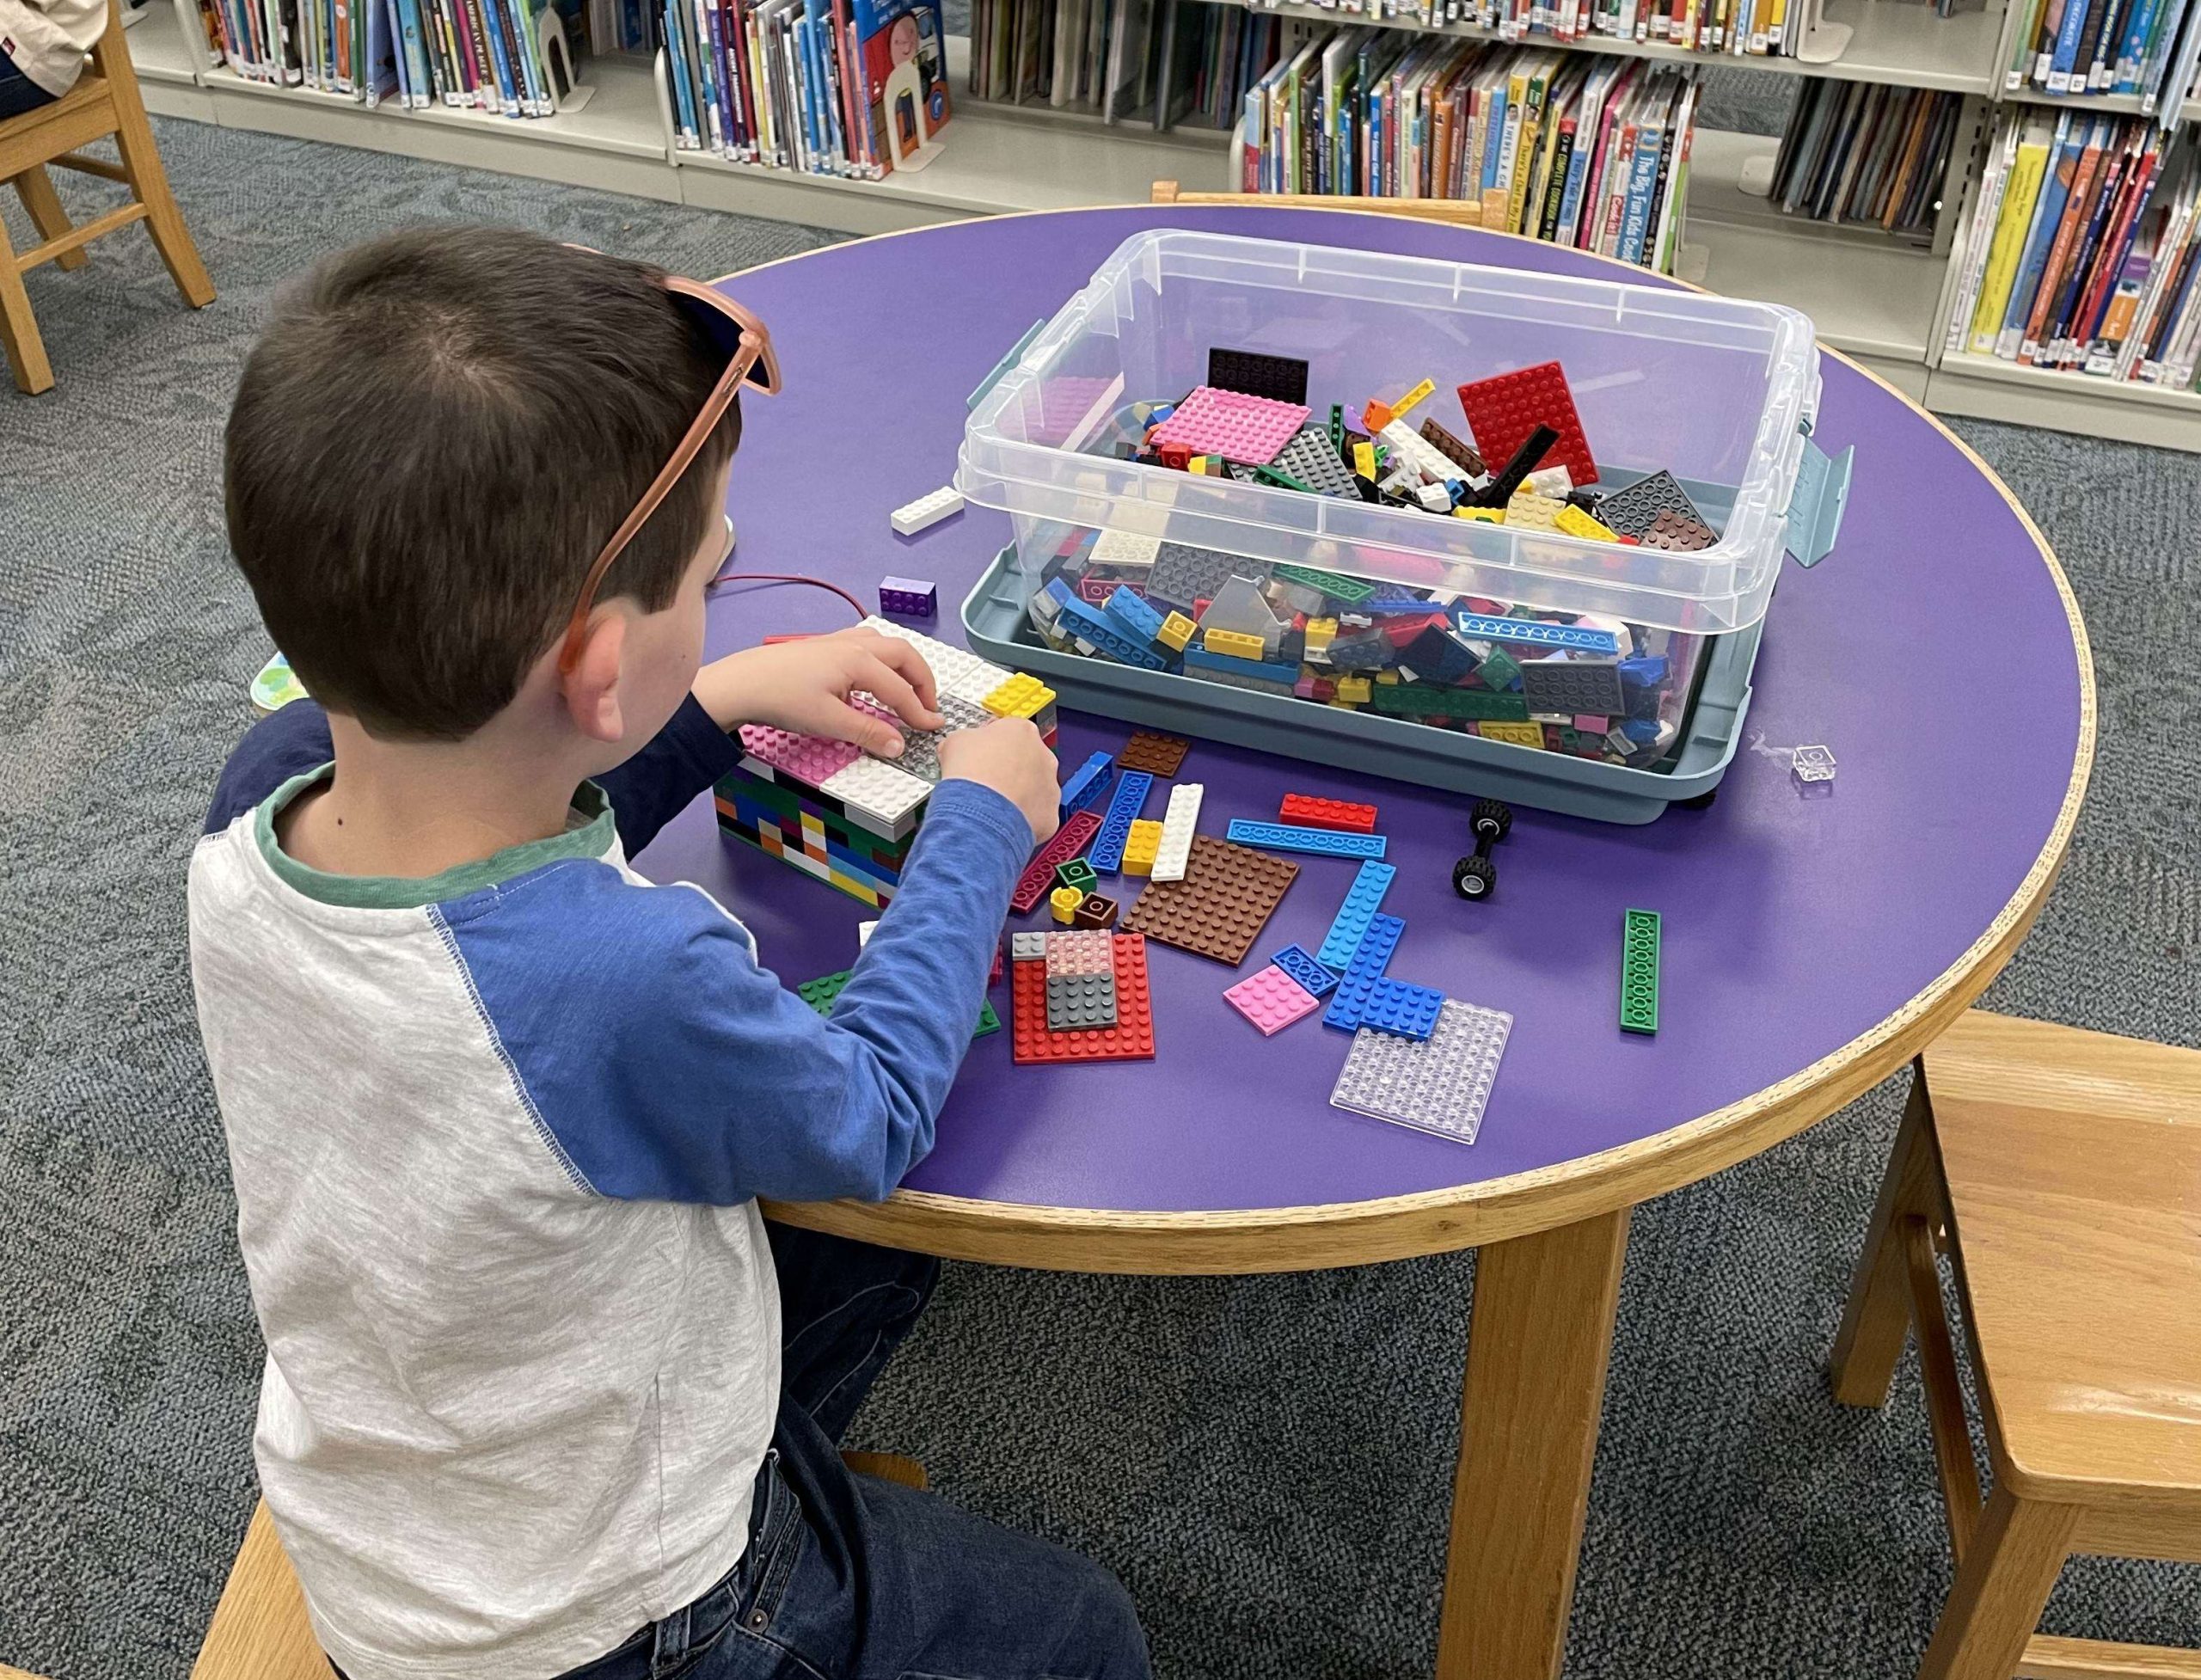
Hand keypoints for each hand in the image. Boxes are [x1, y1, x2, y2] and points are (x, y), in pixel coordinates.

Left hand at [691, 627, 942, 756]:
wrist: (742, 683)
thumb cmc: (782, 698)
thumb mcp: (829, 722)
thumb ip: (868, 732)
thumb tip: (899, 745)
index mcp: (861, 661)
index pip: (901, 690)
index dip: (920, 712)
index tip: (933, 728)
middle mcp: (855, 645)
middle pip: (904, 656)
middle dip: (923, 681)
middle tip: (928, 708)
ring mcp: (839, 641)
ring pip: (887, 646)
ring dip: (905, 666)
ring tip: (909, 690)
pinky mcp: (826, 645)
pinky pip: (868, 644)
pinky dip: (884, 660)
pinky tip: (874, 675)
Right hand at [938, 718, 1058, 845]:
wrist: (978, 810)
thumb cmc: (970, 773)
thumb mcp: (956, 740)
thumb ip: (967, 739)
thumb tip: (962, 746)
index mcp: (1022, 730)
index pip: (1009, 731)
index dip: (992, 743)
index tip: (981, 752)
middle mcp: (1043, 755)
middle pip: (1027, 759)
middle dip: (1009, 769)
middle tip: (987, 780)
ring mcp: (1050, 785)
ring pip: (1035, 789)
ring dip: (1018, 794)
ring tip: (993, 803)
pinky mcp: (1050, 814)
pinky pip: (1036, 814)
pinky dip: (1022, 818)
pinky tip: (1003, 820)